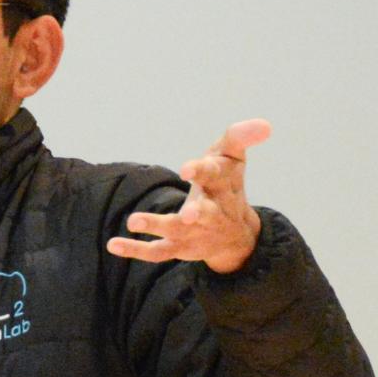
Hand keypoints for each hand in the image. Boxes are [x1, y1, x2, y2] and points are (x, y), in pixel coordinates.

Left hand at [105, 118, 269, 273]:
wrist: (235, 236)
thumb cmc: (226, 186)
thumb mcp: (233, 158)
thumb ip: (240, 137)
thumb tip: (264, 124)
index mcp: (222, 186)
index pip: (214, 175)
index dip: (201, 171)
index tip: (187, 169)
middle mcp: (210, 212)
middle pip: (203, 212)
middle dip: (195, 213)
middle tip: (186, 215)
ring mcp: (193, 232)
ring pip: (176, 232)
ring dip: (157, 226)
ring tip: (133, 221)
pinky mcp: (178, 248)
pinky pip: (156, 252)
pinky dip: (135, 249)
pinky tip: (113, 244)